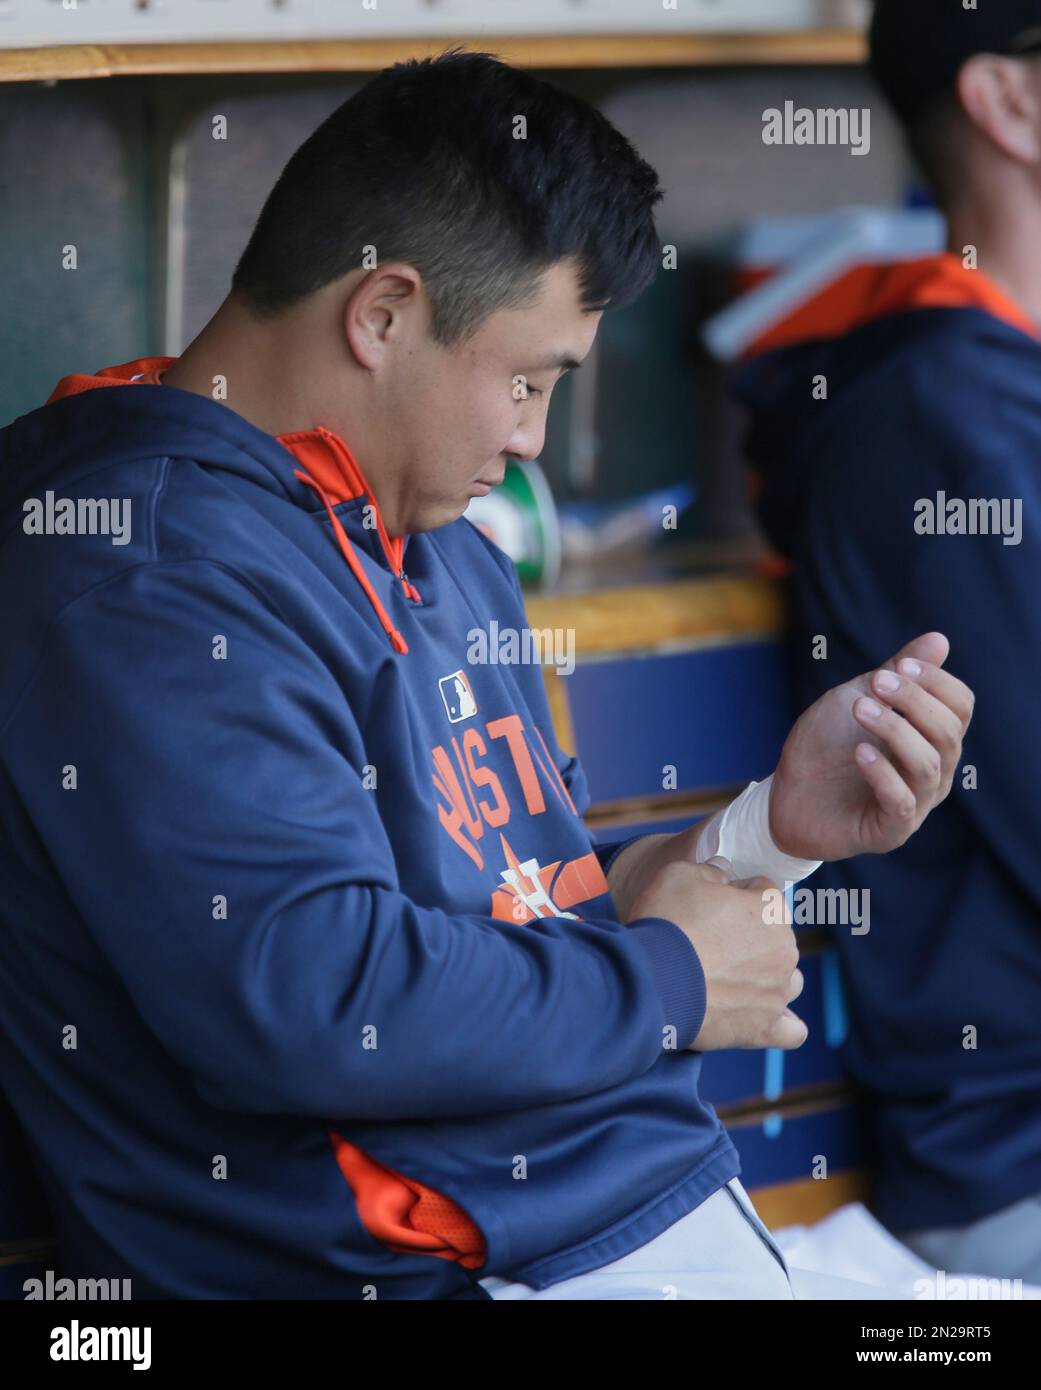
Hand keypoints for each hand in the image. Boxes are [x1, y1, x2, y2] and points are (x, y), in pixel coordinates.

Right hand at [628, 858, 806, 1051]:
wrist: (650, 982)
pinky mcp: (764, 1028)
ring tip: (728, 981)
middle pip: (775, 936)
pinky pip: (792, 1030)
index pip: (762, 890)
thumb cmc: (667, 922)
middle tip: (708, 943)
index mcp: (771, 907)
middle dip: (749, 937)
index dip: (734, 894)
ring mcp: (777, 991)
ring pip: (786, 980)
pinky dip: (780, 1024)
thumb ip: (710, 869)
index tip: (707, 906)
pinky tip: (759, 1017)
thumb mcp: (679, 875)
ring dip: (766, 977)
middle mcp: (784, 949)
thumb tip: (725, 869)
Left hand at [769, 632, 974, 861]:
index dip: (937, 682)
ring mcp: (915, 803)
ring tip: (859, 708)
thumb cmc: (826, 745)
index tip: (900, 665)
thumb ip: (896, 672)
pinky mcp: (890, 831)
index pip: (961, 706)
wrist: (784, 794)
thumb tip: (939, 640)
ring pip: (928, 764)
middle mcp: (933, 772)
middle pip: (948, 732)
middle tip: (876, 683)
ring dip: (894, 730)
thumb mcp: (857, 698)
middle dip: (914, 701)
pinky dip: (883, 773)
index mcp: (931, 738)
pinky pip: (902, 802)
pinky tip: (859, 752)